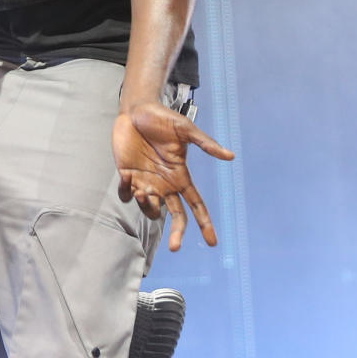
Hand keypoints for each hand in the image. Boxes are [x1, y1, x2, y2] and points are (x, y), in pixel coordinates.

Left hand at [112, 103, 233, 249]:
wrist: (136, 110)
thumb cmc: (162, 118)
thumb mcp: (185, 130)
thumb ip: (205, 144)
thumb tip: (231, 156)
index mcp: (180, 176)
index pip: (196, 204)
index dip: (204, 223)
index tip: (212, 242)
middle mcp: (164, 184)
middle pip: (174, 216)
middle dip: (177, 233)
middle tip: (175, 247)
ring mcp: (145, 181)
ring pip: (149, 209)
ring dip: (148, 207)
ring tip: (143, 192)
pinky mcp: (127, 176)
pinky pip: (126, 194)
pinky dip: (125, 192)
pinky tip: (126, 177)